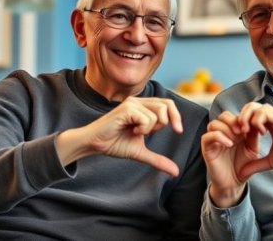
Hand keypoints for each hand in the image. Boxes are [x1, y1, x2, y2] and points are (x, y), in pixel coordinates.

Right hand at [57, 97, 182, 176]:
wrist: (94, 144)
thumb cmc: (114, 144)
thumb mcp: (140, 152)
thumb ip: (158, 159)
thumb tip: (175, 172)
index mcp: (143, 106)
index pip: (168, 104)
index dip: (176, 116)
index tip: (178, 131)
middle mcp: (138, 101)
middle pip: (166, 106)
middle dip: (165, 123)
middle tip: (151, 133)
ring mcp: (132, 103)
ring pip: (157, 115)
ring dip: (149, 129)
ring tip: (135, 132)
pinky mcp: (126, 108)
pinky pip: (146, 119)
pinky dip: (142, 129)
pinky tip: (130, 130)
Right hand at [201, 111, 261, 206]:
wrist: (233, 183)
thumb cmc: (243, 166)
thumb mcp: (252, 149)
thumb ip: (253, 136)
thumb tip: (256, 121)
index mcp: (233, 131)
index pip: (234, 115)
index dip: (242, 118)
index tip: (251, 127)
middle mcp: (222, 133)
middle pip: (223, 116)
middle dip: (233, 120)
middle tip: (242, 131)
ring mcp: (213, 140)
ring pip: (214, 124)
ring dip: (226, 129)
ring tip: (235, 139)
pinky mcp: (207, 148)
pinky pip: (207, 136)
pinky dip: (219, 137)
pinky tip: (229, 144)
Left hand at [236, 102, 272, 179]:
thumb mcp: (268, 162)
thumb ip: (254, 165)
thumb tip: (240, 174)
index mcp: (270, 124)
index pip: (250, 113)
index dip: (241, 122)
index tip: (237, 135)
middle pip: (251, 106)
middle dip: (242, 116)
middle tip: (238, 131)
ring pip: (257, 107)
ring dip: (248, 118)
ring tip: (247, 131)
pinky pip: (265, 113)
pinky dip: (258, 121)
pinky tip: (260, 133)